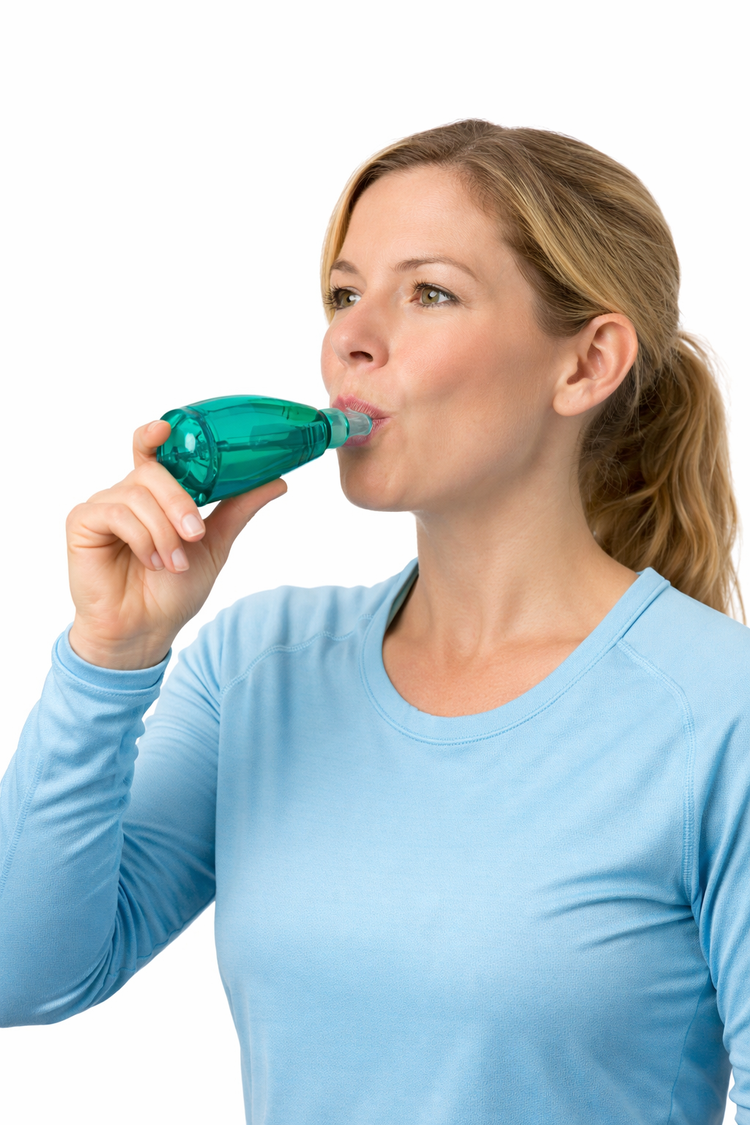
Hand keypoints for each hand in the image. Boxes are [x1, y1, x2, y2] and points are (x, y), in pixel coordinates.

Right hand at [66, 419, 286, 668]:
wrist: (147, 630)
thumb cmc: (172, 591)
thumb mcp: (215, 544)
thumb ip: (238, 508)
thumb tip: (277, 481)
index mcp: (155, 494)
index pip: (151, 451)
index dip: (156, 434)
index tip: (166, 429)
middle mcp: (127, 494)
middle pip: (153, 472)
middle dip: (180, 503)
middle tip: (195, 535)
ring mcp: (103, 506)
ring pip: (138, 495)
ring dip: (164, 532)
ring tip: (172, 564)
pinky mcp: (82, 522)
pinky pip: (116, 513)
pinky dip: (142, 538)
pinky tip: (149, 561)